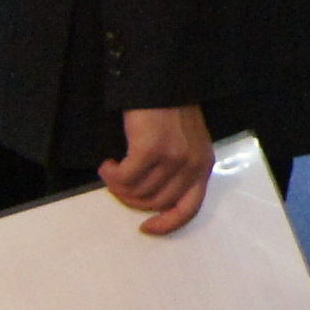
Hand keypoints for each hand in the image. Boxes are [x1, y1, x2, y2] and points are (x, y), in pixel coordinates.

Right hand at [102, 104, 214, 233]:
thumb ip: (179, 170)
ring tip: (111, 172)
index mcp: (203, 166)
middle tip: (118, 187)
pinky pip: (124, 178)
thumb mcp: (186, 143)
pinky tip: (107, 165)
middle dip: (132, 200)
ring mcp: (172, 158)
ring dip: (118, 186)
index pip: (189, 209)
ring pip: (138, 192)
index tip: (147, 228)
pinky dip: (110, 176)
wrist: (160, 82)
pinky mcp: (150, 150)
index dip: (167, 224)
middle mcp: (191, 165)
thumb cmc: (170, 111)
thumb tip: (151, 199)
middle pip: (156, 202)